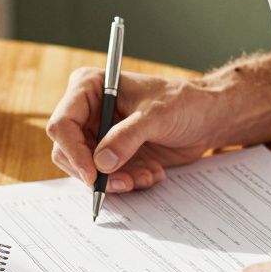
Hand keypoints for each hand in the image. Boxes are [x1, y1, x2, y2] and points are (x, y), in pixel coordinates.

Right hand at [46, 68, 218, 192]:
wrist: (207, 117)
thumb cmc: (183, 102)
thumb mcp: (156, 116)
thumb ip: (127, 137)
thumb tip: (101, 163)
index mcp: (89, 88)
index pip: (63, 123)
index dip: (73, 151)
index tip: (93, 174)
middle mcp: (88, 112)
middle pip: (68, 151)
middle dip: (95, 172)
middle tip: (123, 183)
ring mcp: (99, 135)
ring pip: (87, 170)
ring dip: (115, 181)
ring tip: (145, 176)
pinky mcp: (113, 154)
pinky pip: (107, 178)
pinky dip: (128, 182)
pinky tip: (151, 173)